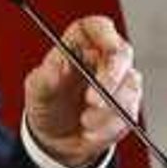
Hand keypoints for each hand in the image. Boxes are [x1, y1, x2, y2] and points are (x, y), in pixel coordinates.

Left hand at [22, 14, 140, 167]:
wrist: (57, 139)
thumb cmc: (47, 105)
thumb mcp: (37, 91)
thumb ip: (45, 78)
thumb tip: (57, 67)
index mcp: (81, 44)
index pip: (98, 28)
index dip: (105, 35)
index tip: (106, 50)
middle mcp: (104, 58)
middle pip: (122, 54)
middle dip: (110, 79)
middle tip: (93, 101)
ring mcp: (120, 81)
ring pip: (129, 87)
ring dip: (107, 111)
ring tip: (84, 122)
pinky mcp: (129, 105)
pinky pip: (130, 112)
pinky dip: (110, 127)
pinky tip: (91, 132)